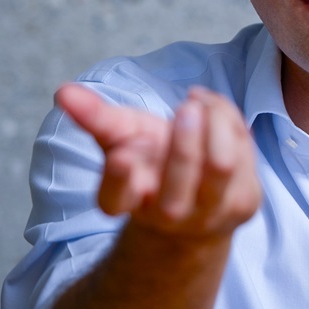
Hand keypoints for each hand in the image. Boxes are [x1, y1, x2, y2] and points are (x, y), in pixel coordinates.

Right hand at [55, 84, 262, 238]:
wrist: (196, 197)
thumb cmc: (151, 158)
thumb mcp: (121, 136)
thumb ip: (94, 116)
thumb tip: (62, 92)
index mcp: (127, 200)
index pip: (115, 199)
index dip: (118, 180)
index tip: (122, 155)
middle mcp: (166, 215)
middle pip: (178, 183)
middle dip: (184, 143)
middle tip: (186, 107)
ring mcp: (209, 213)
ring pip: (220, 166)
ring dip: (216, 125)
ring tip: (199, 100)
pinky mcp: (244, 203)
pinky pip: (245, 154)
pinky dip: (232, 124)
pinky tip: (217, 114)